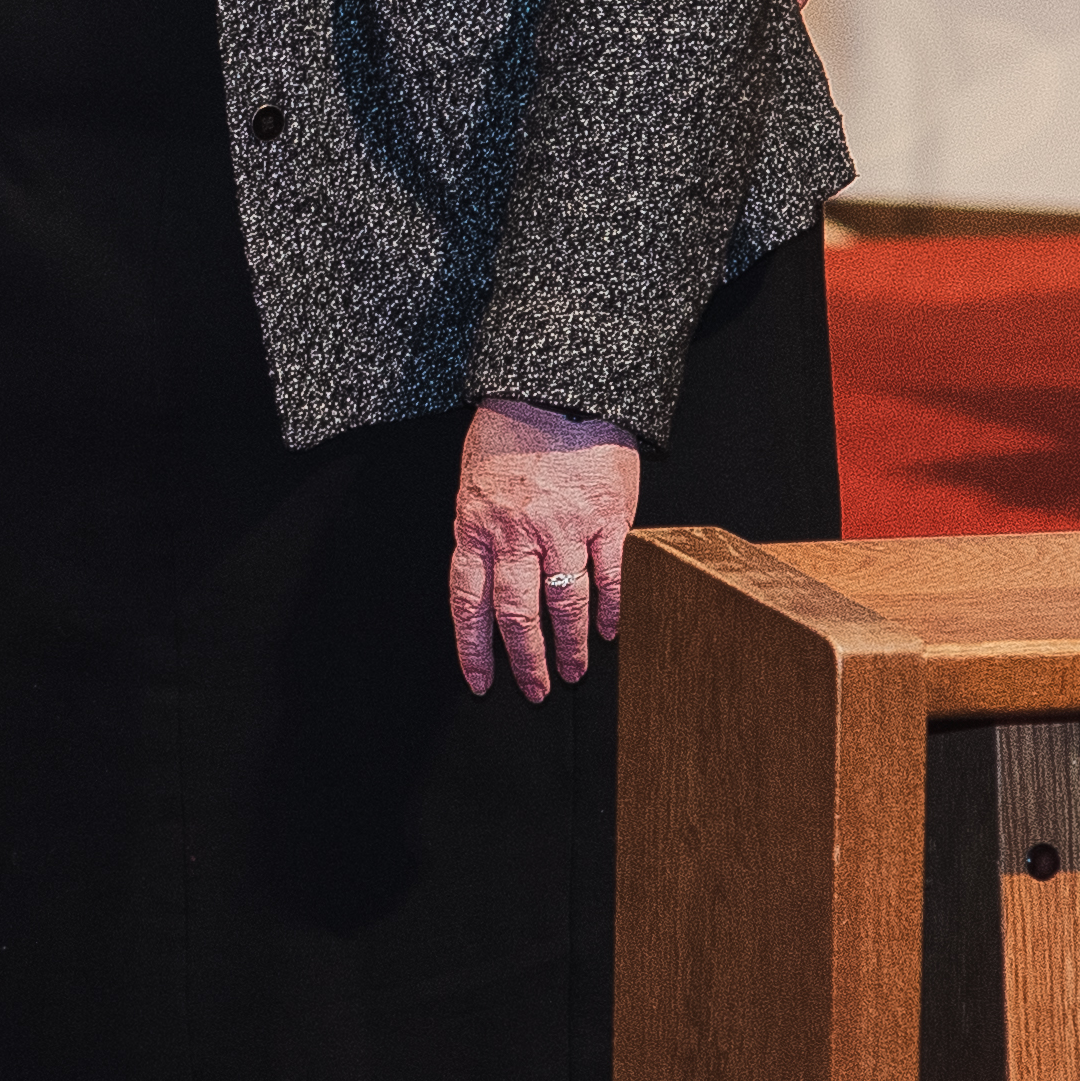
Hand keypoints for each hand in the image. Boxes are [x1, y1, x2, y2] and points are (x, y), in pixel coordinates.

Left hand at [446, 395, 642, 699]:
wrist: (555, 388)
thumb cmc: (509, 429)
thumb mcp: (473, 478)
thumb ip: (480, 528)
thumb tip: (487, 575)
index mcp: (475, 524)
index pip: (468, 601)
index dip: (474, 647)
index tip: (479, 681)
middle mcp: (515, 533)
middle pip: (516, 613)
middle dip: (525, 660)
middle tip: (534, 692)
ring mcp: (562, 528)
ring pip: (564, 604)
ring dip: (570, 647)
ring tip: (575, 673)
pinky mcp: (605, 519)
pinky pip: (609, 577)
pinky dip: (610, 610)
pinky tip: (611, 633)